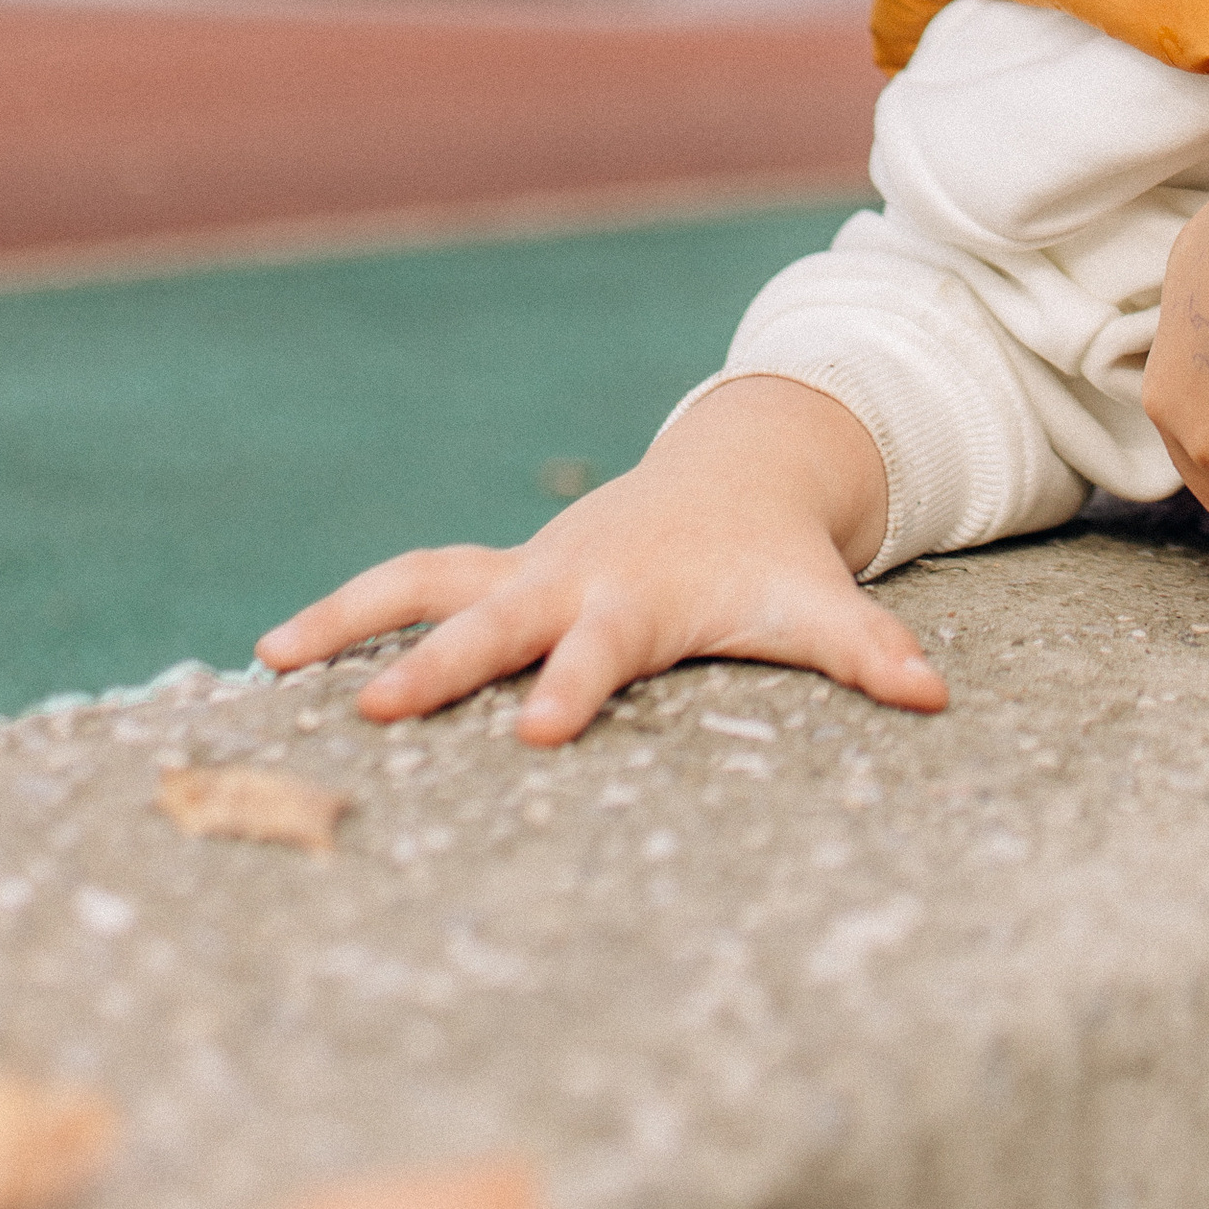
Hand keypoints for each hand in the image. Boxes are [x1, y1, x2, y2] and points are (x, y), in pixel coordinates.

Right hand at [255, 376, 946, 742]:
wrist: (738, 476)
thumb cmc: (772, 561)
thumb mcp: (820, 604)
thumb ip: (870, 651)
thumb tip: (935, 693)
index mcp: (641, 598)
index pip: (604, 649)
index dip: (574, 687)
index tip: (535, 731)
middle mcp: (570, 577)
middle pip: (497, 620)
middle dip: (442, 666)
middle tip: (379, 716)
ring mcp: (526, 568)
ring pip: (429, 583)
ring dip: (355, 617)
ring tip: (273, 659)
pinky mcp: (501, 570)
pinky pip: (415, 581)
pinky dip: (350, 609)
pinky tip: (279, 652)